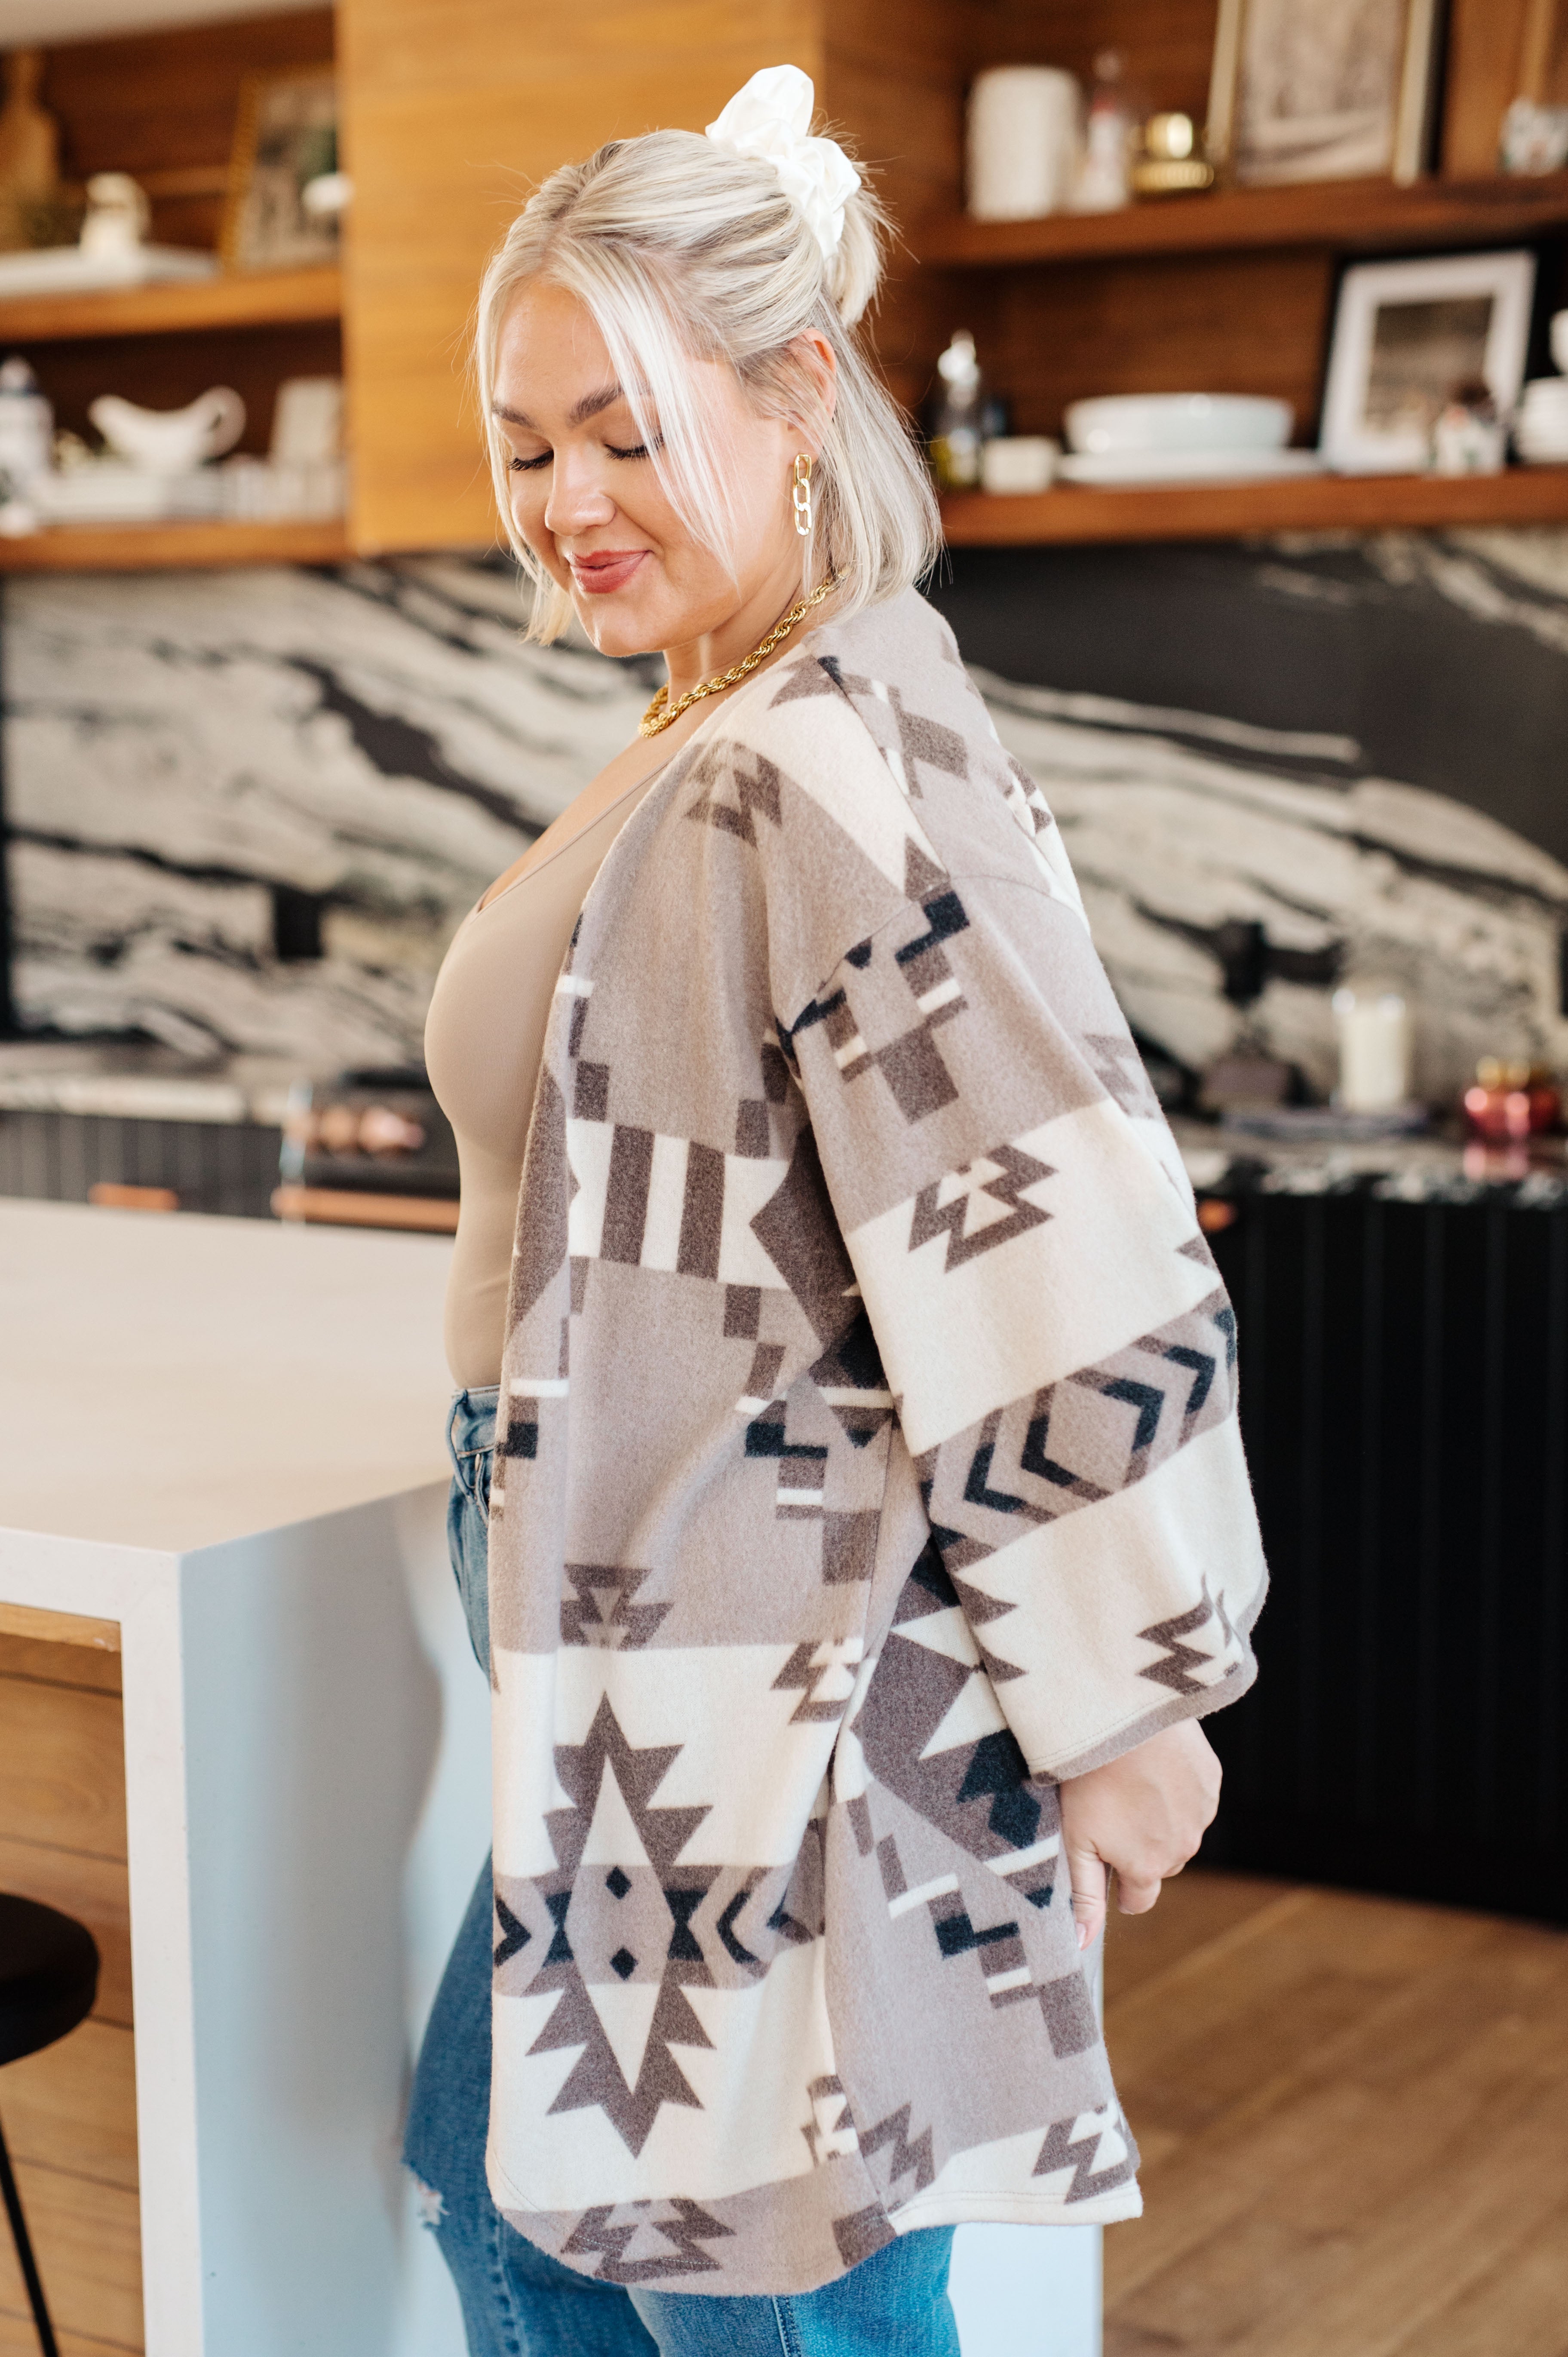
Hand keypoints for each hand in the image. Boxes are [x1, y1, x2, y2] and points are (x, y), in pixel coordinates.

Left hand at [1058, 1719, 1221, 1951]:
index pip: (1138, 1900)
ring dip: (1160, 1821)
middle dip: (1140, 1852)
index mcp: (1148, 1867)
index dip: (1120, 1888)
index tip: (1107, 1864)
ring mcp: (1201, 1814)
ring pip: (1179, 1832)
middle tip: (1112, 1815)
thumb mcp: (1077, 1840)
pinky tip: (1153, 1768)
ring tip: (1131, 1787)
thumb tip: (1082, 1943)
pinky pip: (1194, 1800)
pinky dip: (1177, 1791)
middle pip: (1160, 1865)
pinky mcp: (1211, 1782)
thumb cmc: (1093, 1779)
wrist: (1126, 1719)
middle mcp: (1182, 1848)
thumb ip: (1084, 1895)